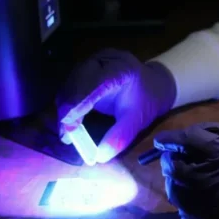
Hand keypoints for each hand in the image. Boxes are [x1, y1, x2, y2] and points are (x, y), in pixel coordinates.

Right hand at [56, 49, 175, 163]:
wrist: (154, 83)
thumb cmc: (148, 100)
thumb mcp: (137, 120)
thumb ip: (119, 137)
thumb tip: (99, 157)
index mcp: (120, 69)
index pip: (93, 84)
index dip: (78, 104)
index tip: (68, 127)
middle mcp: (103, 61)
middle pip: (76, 83)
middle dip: (67, 110)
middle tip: (67, 135)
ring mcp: (93, 62)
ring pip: (69, 84)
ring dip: (65, 108)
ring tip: (68, 132)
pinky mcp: (86, 68)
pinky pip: (70, 85)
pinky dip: (67, 104)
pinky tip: (69, 121)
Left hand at [154, 122, 218, 218]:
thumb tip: (192, 142)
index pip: (191, 140)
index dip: (173, 139)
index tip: (163, 140)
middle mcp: (213, 181)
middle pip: (175, 165)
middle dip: (171, 160)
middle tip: (174, 159)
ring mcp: (204, 209)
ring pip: (174, 190)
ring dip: (176, 183)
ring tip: (190, 183)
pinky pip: (183, 213)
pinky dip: (187, 206)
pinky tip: (203, 207)